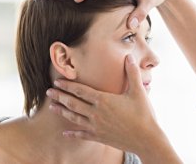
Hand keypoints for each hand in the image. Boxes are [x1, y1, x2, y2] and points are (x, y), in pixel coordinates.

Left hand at [46, 55, 181, 162]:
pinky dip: (72, 133)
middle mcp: (96, 113)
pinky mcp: (99, 137)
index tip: (58, 81)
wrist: (146, 138)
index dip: (68, 85)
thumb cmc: (143, 114)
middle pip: (73, 103)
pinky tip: (65, 133)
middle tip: (49, 92)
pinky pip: (82, 134)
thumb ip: (132, 73)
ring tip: (52, 107)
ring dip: (62, 111)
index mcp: (103, 100)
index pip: (81, 91)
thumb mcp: (138, 91)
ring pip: (74, 118)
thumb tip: (129, 56)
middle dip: (60, 97)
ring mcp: (96, 126)